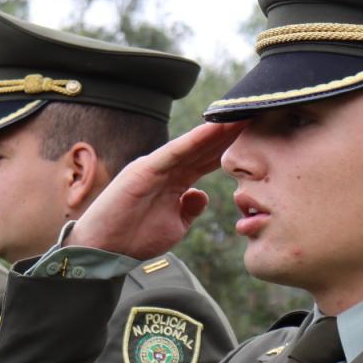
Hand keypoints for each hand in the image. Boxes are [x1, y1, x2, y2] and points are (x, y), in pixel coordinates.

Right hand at [68, 121, 245, 258]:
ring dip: (218, 130)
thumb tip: (202, 194)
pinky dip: (193, 139)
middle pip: (204, 147)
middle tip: (259, 113)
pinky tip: (213, 128)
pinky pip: (174, 152)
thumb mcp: (174, 226)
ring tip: (242, 114)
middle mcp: (166, 169)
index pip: (208, 160)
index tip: (258, 135)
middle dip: (230, 132)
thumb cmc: (134, 238)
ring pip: (193, 145)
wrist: (104, 250)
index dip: (232, 148)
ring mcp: (155, 167)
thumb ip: (190, 209)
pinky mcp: (144, 169)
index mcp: (175, 181)